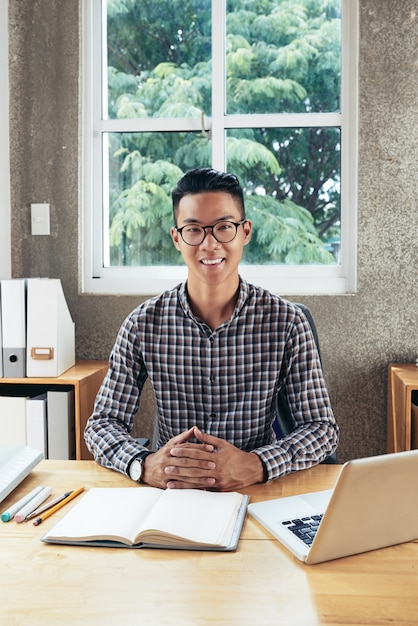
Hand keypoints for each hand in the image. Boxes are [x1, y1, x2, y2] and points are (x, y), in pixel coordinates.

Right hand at [141, 427, 216, 489]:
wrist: (146, 469)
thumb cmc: (163, 455)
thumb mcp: (171, 444)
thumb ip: (184, 437)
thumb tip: (195, 428)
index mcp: (169, 449)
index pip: (186, 448)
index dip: (199, 447)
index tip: (211, 448)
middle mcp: (166, 460)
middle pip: (185, 462)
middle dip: (200, 463)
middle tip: (213, 464)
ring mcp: (165, 473)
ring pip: (184, 475)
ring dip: (199, 478)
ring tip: (211, 478)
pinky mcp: (165, 483)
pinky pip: (181, 486)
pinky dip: (192, 487)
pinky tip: (202, 488)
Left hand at [142, 426, 264, 490]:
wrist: (250, 469)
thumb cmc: (236, 455)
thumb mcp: (223, 444)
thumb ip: (208, 438)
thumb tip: (195, 430)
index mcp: (215, 457)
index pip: (196, 454)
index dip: (183, 452)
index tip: (172, 451)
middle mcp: (215, 469)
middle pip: (193, 468)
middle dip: (179, 468)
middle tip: (166, 468)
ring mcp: (216, 481)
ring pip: (196, 481)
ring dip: (182, 482)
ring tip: (169, 482)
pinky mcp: (218, 489)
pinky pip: (203, 489)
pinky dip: (192, 490)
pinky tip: (182, 490)